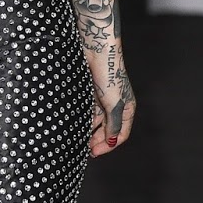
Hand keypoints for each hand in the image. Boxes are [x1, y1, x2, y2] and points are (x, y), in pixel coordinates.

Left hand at [85, 40, 134, 157]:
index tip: (94, 152)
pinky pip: (89, 111)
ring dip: (89, 131)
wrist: (96, 50)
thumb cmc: (109, 75)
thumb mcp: (114, 104)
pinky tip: (75, 124)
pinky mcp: (92, 92)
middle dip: (98, 140)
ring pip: (97, 121)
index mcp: (127, 109)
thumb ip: (114, 124)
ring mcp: (104, 99)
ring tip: (78, 139)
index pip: (121, 135)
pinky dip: (83, 119)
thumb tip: (111, 141)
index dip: (108, 145)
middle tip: (85, 149)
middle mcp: (117, 106)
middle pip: (108, 130)